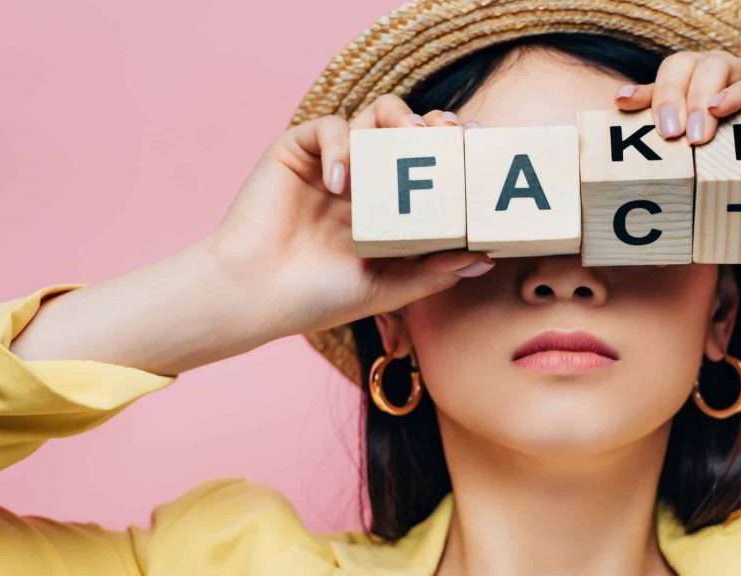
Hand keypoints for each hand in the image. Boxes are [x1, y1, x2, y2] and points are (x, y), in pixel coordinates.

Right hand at [202, 94, 494, 340]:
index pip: (429, 165)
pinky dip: (339, 146)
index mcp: (388, 205)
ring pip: (370, 114)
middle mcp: (364, 178)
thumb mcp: (388, 288)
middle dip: (431, 124)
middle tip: (446, 134)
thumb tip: (484, 259)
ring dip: (394, 119)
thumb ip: (434, 272)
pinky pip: (326, 127)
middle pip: (405, 129)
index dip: (454, 150)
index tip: (478, 147)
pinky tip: (340, 182)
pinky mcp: (296, 152)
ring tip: (406, 137)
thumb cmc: (317, 297)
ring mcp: (331, 163)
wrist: (255, 295)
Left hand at [614, 50, 740, 229]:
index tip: (621, 105)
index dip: (642, 91)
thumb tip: (659, 262)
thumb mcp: (729, 198)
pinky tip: (718, 107)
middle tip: (665, 134)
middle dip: (667, 96)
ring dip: (697, 97)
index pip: (666, 86)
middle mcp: (728, 83)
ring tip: (692, 134)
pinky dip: (736, 92)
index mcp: (706, 102)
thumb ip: (697, 215)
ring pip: (716, 65)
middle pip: (684, 66)